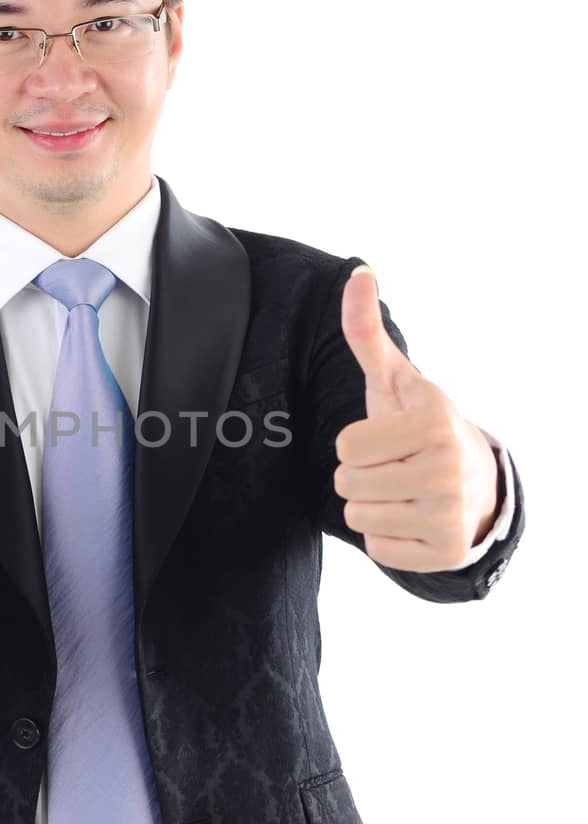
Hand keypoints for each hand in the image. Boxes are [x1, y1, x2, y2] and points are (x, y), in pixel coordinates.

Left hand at [332, 265, 498, 572]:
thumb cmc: (420, 428)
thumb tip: (357, 272)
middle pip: (346, 484)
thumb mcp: (396, 381)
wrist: (477, 485)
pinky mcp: (445, 552)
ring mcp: (450, 514)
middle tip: (394, 467)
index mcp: (434, 422)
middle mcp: (447, 468)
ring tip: (402, 491)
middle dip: (360, 476)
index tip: (388, 438)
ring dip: (371, 506)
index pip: (346, 446)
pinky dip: (387, 538)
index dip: (356, 443)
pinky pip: (377, 550)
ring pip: (357, 518)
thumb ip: (367, 332)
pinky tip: (412, 519)